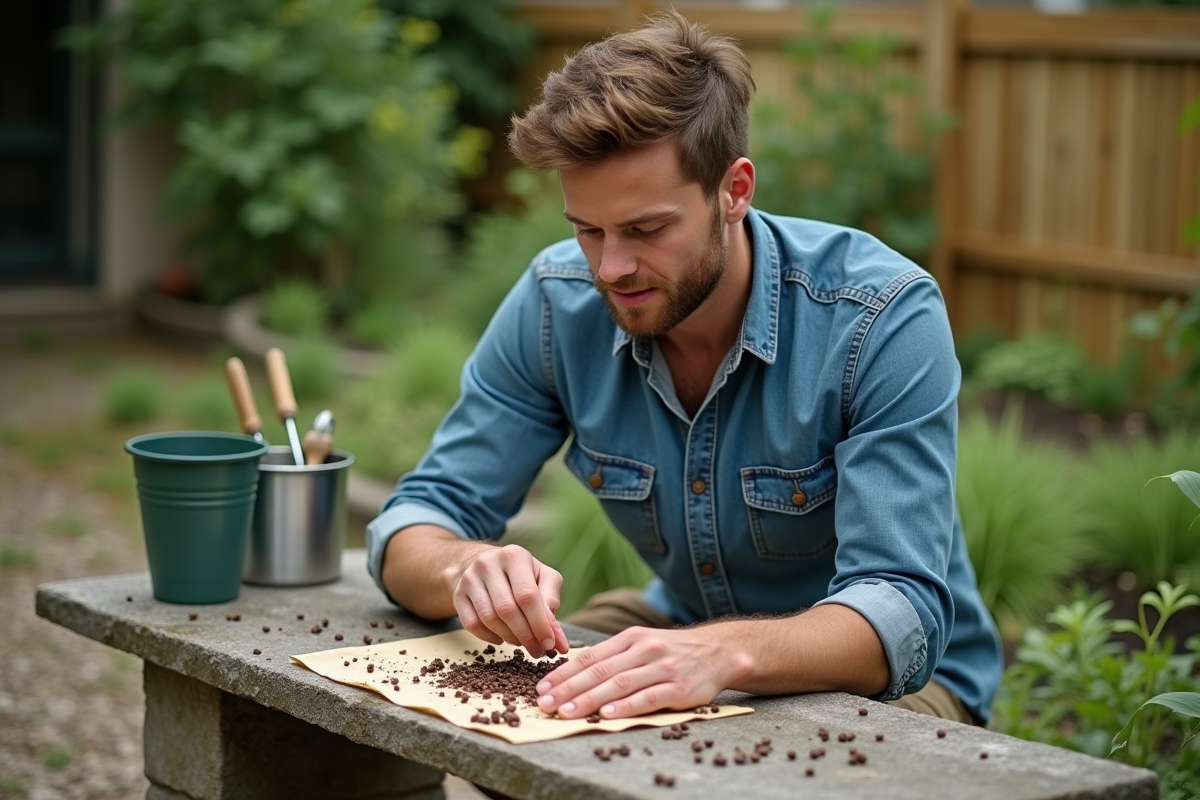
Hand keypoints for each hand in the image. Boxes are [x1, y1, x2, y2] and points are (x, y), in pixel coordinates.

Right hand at [444, 544, 569, 657]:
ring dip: (509, 637)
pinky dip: (489, 637)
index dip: (540, 624)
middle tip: (537, 650)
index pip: (528, 596)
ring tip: (521, 642)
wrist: (480, 562)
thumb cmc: (520, 574)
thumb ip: (552, 603)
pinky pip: (471, 624)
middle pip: (507, 609)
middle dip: (525, 635)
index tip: (549, 644)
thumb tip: (558, 640)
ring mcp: (470, 579)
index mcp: (514, 556)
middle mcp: (488, 564)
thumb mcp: (542, 577)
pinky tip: (501, 638)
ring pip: (489, 619)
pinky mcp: (458, 594)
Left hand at [535, 626, 745, 719]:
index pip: (590, 656)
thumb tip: (573, 674)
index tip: (541, 687)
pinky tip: (608, 715)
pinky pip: (648, 698)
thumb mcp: (642, 644)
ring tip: (567, 712)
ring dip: (590, 699)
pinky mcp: (679, 688)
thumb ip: (613, 657)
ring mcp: (662, 668)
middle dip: (568, 688)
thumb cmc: (671, 651)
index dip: (564, 673)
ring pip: (620, 684)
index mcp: (631, 638)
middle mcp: (644, 649)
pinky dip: (626, 706)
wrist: (717, 651)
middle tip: (545, 704)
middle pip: (600, 670)